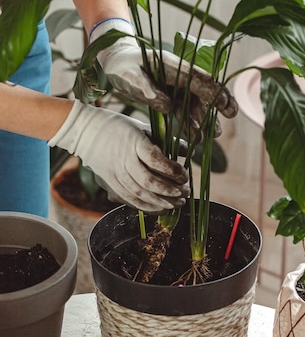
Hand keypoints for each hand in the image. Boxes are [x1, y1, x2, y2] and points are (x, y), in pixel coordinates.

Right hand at [48, 100, 188, 212]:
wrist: (86, 131)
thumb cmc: (119, 127)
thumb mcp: (143, 128)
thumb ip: (165, 141)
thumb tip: (186, 152)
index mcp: (133, 142)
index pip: (156, 160)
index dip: (173, 171)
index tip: (184, 175)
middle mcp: (123, 159)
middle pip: (149, 182)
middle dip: (171, 191)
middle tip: (186, 193)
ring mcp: (115, 174)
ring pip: (140, 194)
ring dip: (162, 202)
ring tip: (178, 203)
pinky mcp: (110, 184)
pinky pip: (131, 201)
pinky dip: (148, 207)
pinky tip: (162, 209)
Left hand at [89, 18, 237, 138]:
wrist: (116, 61)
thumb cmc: (123, 65)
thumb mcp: (131, 76)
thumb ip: (148, 89)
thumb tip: (168, 106)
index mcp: (174, 66)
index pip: (200, 80)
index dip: (214, 93)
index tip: (226, 106)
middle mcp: (180, 77)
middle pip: (204, 92)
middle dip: (217, 106)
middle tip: (227, 120)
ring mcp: (177, 88)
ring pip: (196, 106)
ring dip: (204, 121)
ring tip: (211, 136)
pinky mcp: (171, 99)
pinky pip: (184, 113)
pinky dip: (191, 124)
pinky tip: (196, 137)